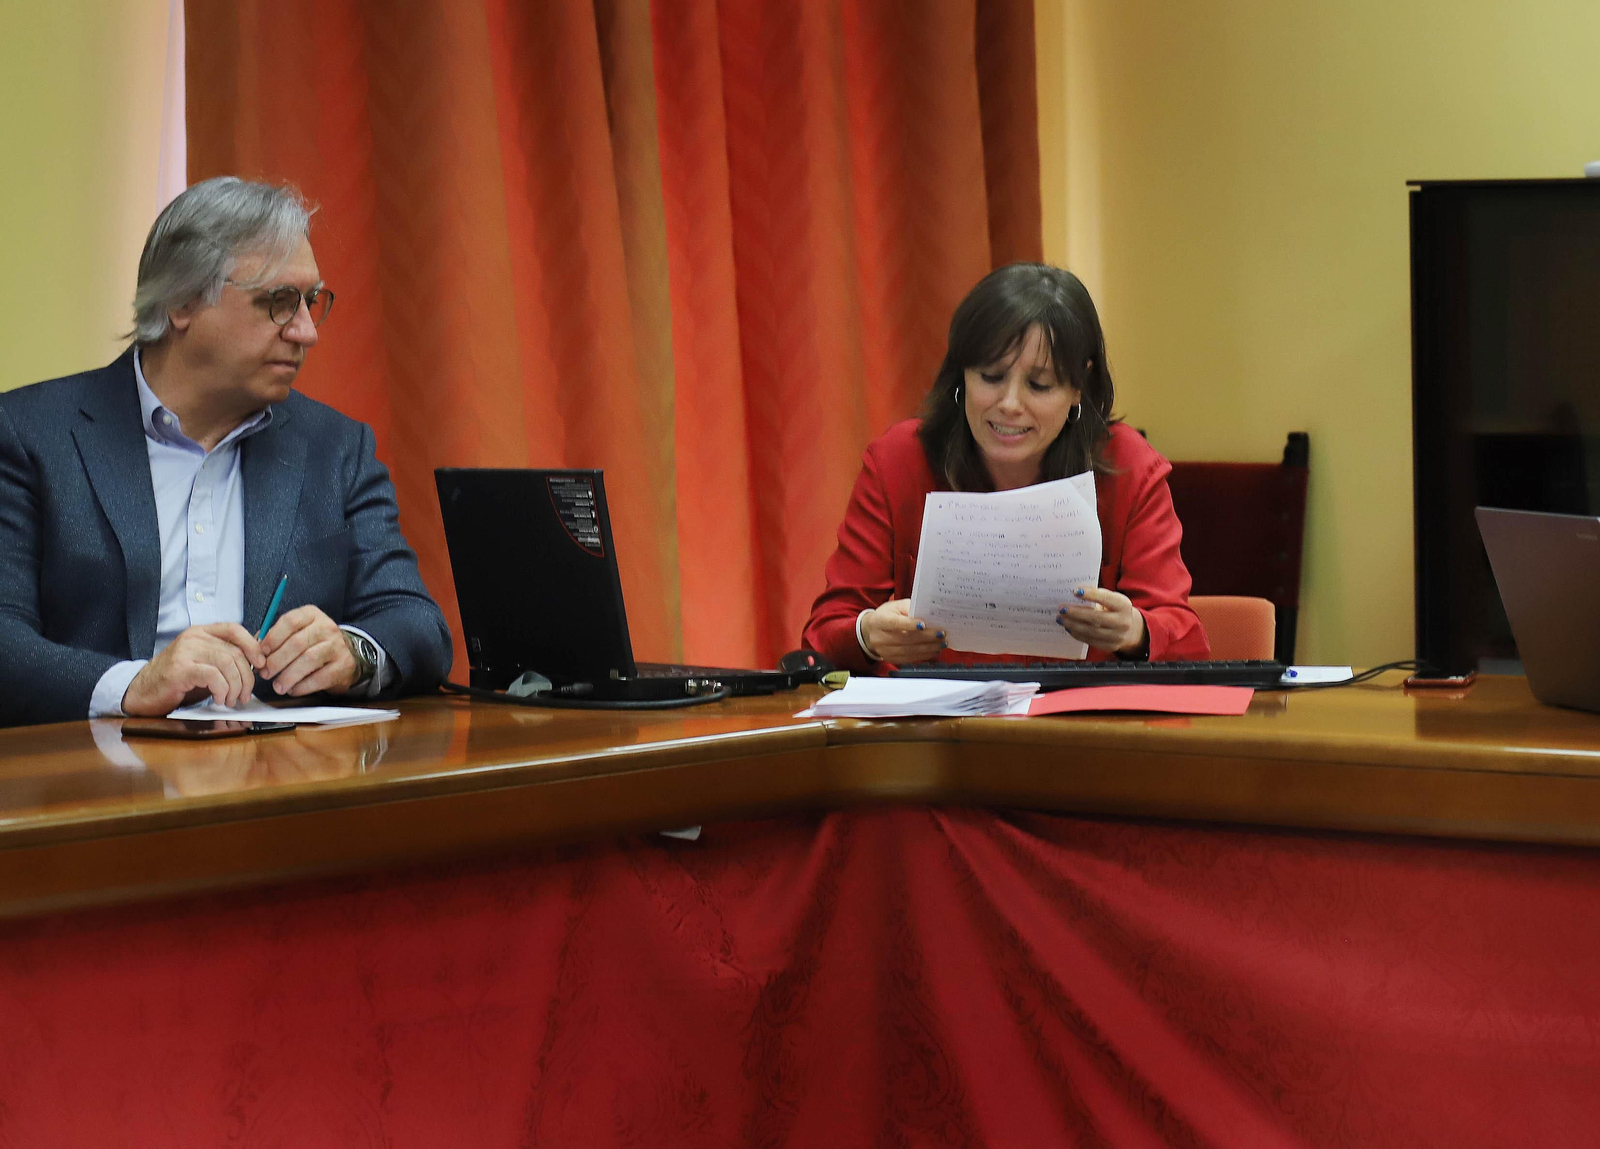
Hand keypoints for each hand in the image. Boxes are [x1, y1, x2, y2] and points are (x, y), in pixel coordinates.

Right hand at [122, 623, 264, 714]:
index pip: (235, 629)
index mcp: (201, 632)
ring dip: (235, 687)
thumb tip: (259, 657)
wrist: (142, 693)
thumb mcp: (205, 664)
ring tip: (230, 700)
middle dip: (246, 677)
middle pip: (235, 652)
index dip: (253, 646)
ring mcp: (185, 651)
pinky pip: (213, 676)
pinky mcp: (179, 669)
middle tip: (244, 696)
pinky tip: (219, 699)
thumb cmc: (177, 681)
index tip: (261, 665)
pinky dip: (222, 690)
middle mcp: (194, 638)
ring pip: (227, 664)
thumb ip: (226, 657)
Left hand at [259, 605, 360, 695]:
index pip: (290, 621)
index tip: (262, 652)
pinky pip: (319, 678)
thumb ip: (275, 637)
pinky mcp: (342, 666)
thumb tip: (255, 649)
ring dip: (288, 676)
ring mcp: (337, 646)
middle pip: (297, 643)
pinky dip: (302, 686)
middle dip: (276, 661)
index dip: (273, 638)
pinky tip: (293, 689)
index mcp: (312, 615)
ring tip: (277, 685)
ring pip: (308, 660)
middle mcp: (326, 627)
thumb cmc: (313, 644)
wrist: (344, 656)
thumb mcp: (297, 632)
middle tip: (265, 673)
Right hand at [861, 599, 945, 663]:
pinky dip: (924, 655)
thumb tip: (927, 615)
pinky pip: (909, 659)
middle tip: (941, 634)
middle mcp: (879, 637)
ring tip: (941, 643)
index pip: (895, 623)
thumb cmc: (886, 616)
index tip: (924, 625)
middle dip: (926, 637)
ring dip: (928, 648)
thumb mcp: (895, 607)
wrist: (870, 631)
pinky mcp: (891, 659)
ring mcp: (884, 651)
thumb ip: (910, 608)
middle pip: (905, 639)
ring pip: (909, 651)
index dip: (909, 625)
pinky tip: (933, 650)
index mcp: (879, 621)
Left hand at [1059, 587, 1146, 654]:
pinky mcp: (1110, 646)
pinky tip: (1068, 627)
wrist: (1129, 629)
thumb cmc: (1114, 609)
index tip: (1075, 591)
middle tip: (1062, 608)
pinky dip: (1077, 634)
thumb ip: (1096, 595)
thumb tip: (1075, 593)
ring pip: (1091, 631)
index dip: (1090, 594)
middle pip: (1096, 618)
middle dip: (1076, 613)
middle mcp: (1123, 622)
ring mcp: (1117, 636)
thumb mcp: (1111, 599)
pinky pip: (1090, 640)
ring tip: (1060, 618)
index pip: (1106, 598)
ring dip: (1073, 625)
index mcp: (1124, 605)